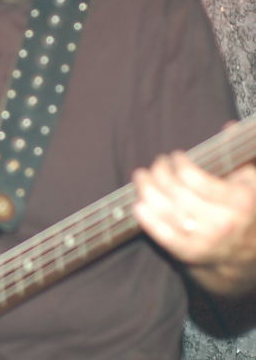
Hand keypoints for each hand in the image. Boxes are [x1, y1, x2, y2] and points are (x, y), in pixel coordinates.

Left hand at [133, 150, 255, 286]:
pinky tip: (138, 205)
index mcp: (241, 201)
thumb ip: (240, 154)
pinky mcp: (190, 254)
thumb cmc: (245, 210)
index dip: (178, 163)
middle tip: (155, 164)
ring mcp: (206, 240)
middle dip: (159, 173)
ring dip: (147, 190)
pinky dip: (147, 219)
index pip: (195, 177)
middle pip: (176, 192)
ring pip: (166, 210)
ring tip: (141, 177)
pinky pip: (163, 235)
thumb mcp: (251, 181)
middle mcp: (224, 222)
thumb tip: (228, 126)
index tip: (175, 156)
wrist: (245, 256)